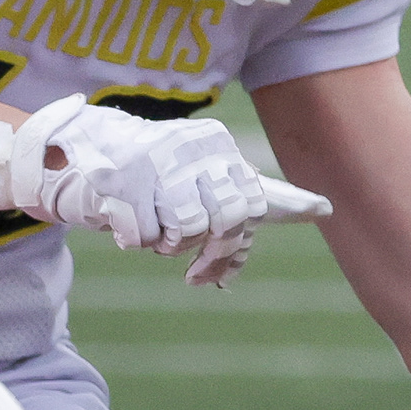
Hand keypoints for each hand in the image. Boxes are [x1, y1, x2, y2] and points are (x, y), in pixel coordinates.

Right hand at [4, 95, 330, 285]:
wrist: (85, 153)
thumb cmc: (158, 178)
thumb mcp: (212, 182)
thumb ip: (264, 198)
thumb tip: (324, 209)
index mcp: (219, 144)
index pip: (253, 204)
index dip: (236, 244)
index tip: (216, 265)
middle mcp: (192, 146)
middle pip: (224, 219)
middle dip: (206, 248)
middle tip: (188, 260)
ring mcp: (155, 160)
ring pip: (184, 229)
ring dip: (166, 243)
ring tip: (152, 228)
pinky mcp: (120, 179)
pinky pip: (142, 237)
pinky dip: (133, 239)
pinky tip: (123, 221)